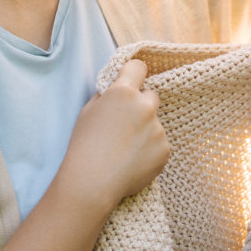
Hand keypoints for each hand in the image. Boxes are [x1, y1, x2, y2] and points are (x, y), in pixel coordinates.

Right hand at [58, 59, 169, 206]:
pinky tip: (132, 160)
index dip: (134, 73)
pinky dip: (150, 149)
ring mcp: (158, 129)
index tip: (132, 80)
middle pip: (151, 95)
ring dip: (145, 130)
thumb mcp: (89, 111)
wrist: (92, 182)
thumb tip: (117, 87)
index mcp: (124, 93)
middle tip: (124, 123)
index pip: (139, 67)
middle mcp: (146, 107)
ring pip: (155, 123)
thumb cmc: (84, 146)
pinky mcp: (165, 149)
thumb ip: (107, 95)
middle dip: (141, 104)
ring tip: (124, 149)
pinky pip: (160, 143)